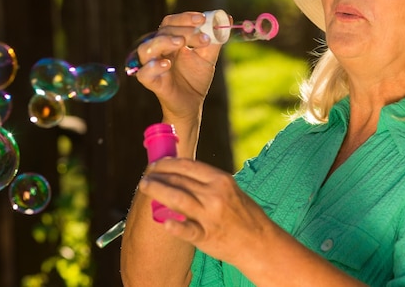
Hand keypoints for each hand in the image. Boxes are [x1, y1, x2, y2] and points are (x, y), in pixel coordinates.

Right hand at [135, 12, 223, 120]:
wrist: (193, 103)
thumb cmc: (196, 78)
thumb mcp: (208, 56)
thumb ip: (215, 39)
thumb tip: (228, 18)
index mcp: (170, 41)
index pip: (171, 22)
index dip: (185, 18)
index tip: (201, 19)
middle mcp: (159, 50)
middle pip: (162, 32)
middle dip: (183, 31)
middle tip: (201, 38)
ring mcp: (153, 66)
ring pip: (145, 48)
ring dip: (163, 41)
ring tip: (180, 43)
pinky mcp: (152, 82)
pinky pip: (144, 73)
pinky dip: (153, 66)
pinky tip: (167, 64)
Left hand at [138, 157, 269, 264]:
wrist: (259, 242)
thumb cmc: (244, 215)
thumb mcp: (230, 191)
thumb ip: (209, 183)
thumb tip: (182, 175)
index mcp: (221, 180)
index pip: (188, 166)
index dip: (168, 163)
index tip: (157, 164)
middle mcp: (215, 195)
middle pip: (179, 180)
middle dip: (158, 176)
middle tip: (146, 176)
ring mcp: (210, 216)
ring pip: (177, 198)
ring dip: (157, 190)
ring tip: (145, 186)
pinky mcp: (207, 236)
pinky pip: (187, 230)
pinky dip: (174, 225)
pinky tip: (163, 221)